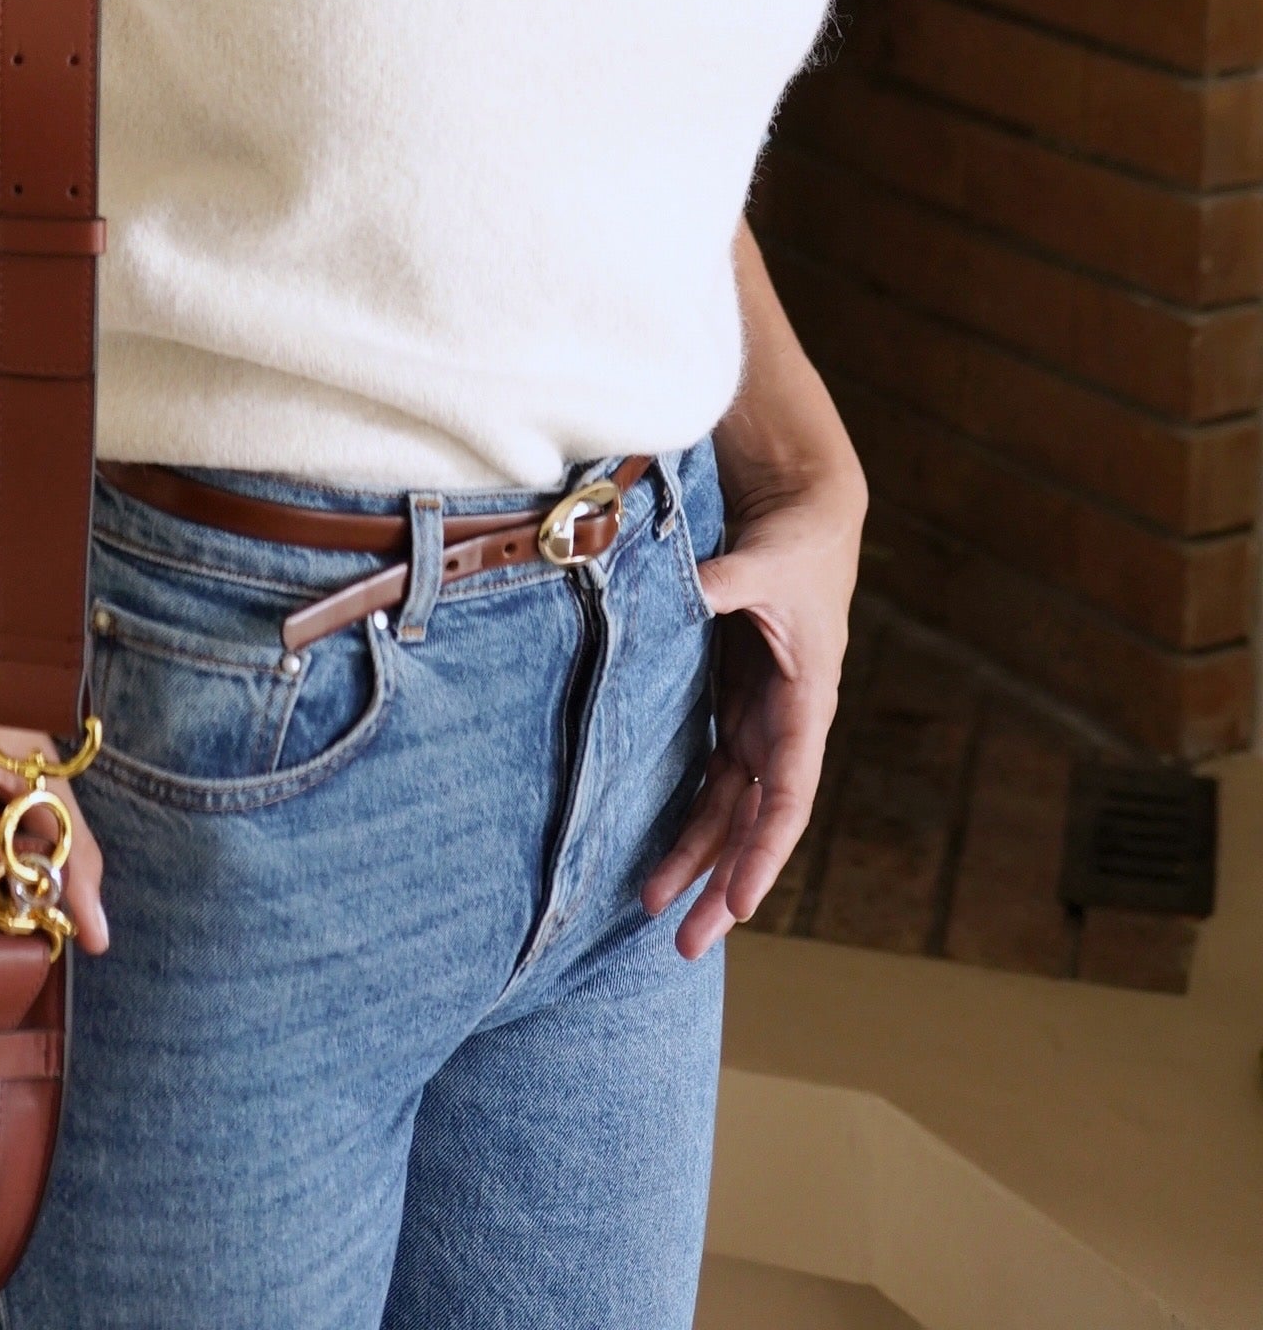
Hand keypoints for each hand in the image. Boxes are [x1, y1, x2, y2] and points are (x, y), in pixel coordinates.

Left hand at [641, 455, 863, 960]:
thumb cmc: (792, 542)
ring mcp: (756, 720)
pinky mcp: (730, 704)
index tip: (740, 902)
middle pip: (752, 823)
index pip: (786, 796)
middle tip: (685, 944)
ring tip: (655, 912)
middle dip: (722, 884)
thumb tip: (685, 588)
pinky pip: (709, 775)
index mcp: (804, 703)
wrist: (804, 516)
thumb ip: (725, 581)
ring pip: (727, 810)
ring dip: (697, 860)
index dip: (762, 851)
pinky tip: (657, 854)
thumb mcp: (764, 561)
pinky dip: (687, 816)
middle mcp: (783, 726)